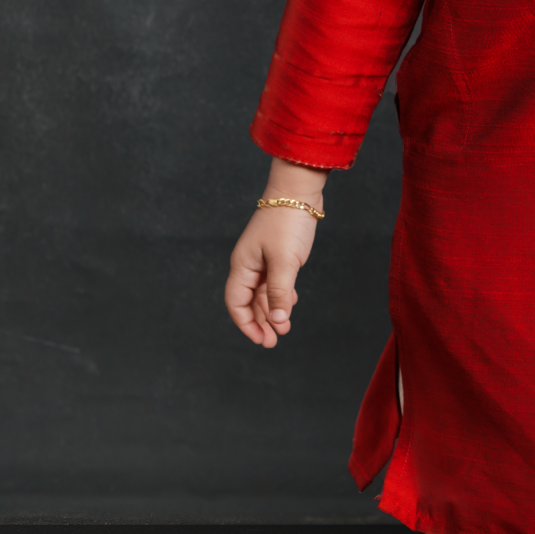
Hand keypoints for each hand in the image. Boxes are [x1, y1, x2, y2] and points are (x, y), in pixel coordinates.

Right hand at [224, 191, 320, 346]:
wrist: (299, 191)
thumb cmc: (287, 221)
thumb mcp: (285, 261)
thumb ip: (279, 293)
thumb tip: (277, 321)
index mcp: (242, 265)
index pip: (235, 303)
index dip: (246, 324)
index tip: (261, 340)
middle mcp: (249, 265)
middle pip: (248, 302)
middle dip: (260, 323)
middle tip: (273, 342)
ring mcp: (263, 260)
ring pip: (263, 294)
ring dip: (272, 312)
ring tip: (284, 329)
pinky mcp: (277, 255)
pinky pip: (274, 283)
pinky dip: (281, 296)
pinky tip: (291, 304)